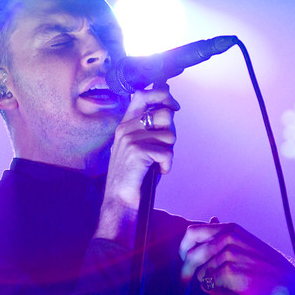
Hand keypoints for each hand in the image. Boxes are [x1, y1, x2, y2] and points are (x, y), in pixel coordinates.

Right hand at [103, 84, 179, 207]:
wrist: (120, 199)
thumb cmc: (135, 173)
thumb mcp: (138, 144)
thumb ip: (150, 126)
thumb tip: (169, 104)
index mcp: (125, 124)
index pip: (144, 94)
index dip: (162, 95)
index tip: (174, 106)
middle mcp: (126, 128)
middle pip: (165, 114)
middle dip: (170, 133)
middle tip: (160, 149)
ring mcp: (131, 139)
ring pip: (169, 135)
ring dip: (168, 151)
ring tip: (155, 162)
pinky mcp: (138, 151)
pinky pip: (167, 153)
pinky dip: (166, 165)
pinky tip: (155, 171)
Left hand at [179, 218, 294, 294]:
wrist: (283, 284)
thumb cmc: (261, 264)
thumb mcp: (244, 241)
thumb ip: (225, 233)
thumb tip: (211, 218)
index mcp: (229, 229)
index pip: (191, 232)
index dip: (183, 247)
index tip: (184, 260)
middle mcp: (227, 238)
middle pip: (191, 255)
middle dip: (184, 272)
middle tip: (183, 285)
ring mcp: (229, 254)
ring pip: (200, 272)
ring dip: (208, 283)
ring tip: (224, 287)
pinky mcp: (230, 272)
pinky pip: (209, 284)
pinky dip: (216, 292)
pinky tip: (231, 294)